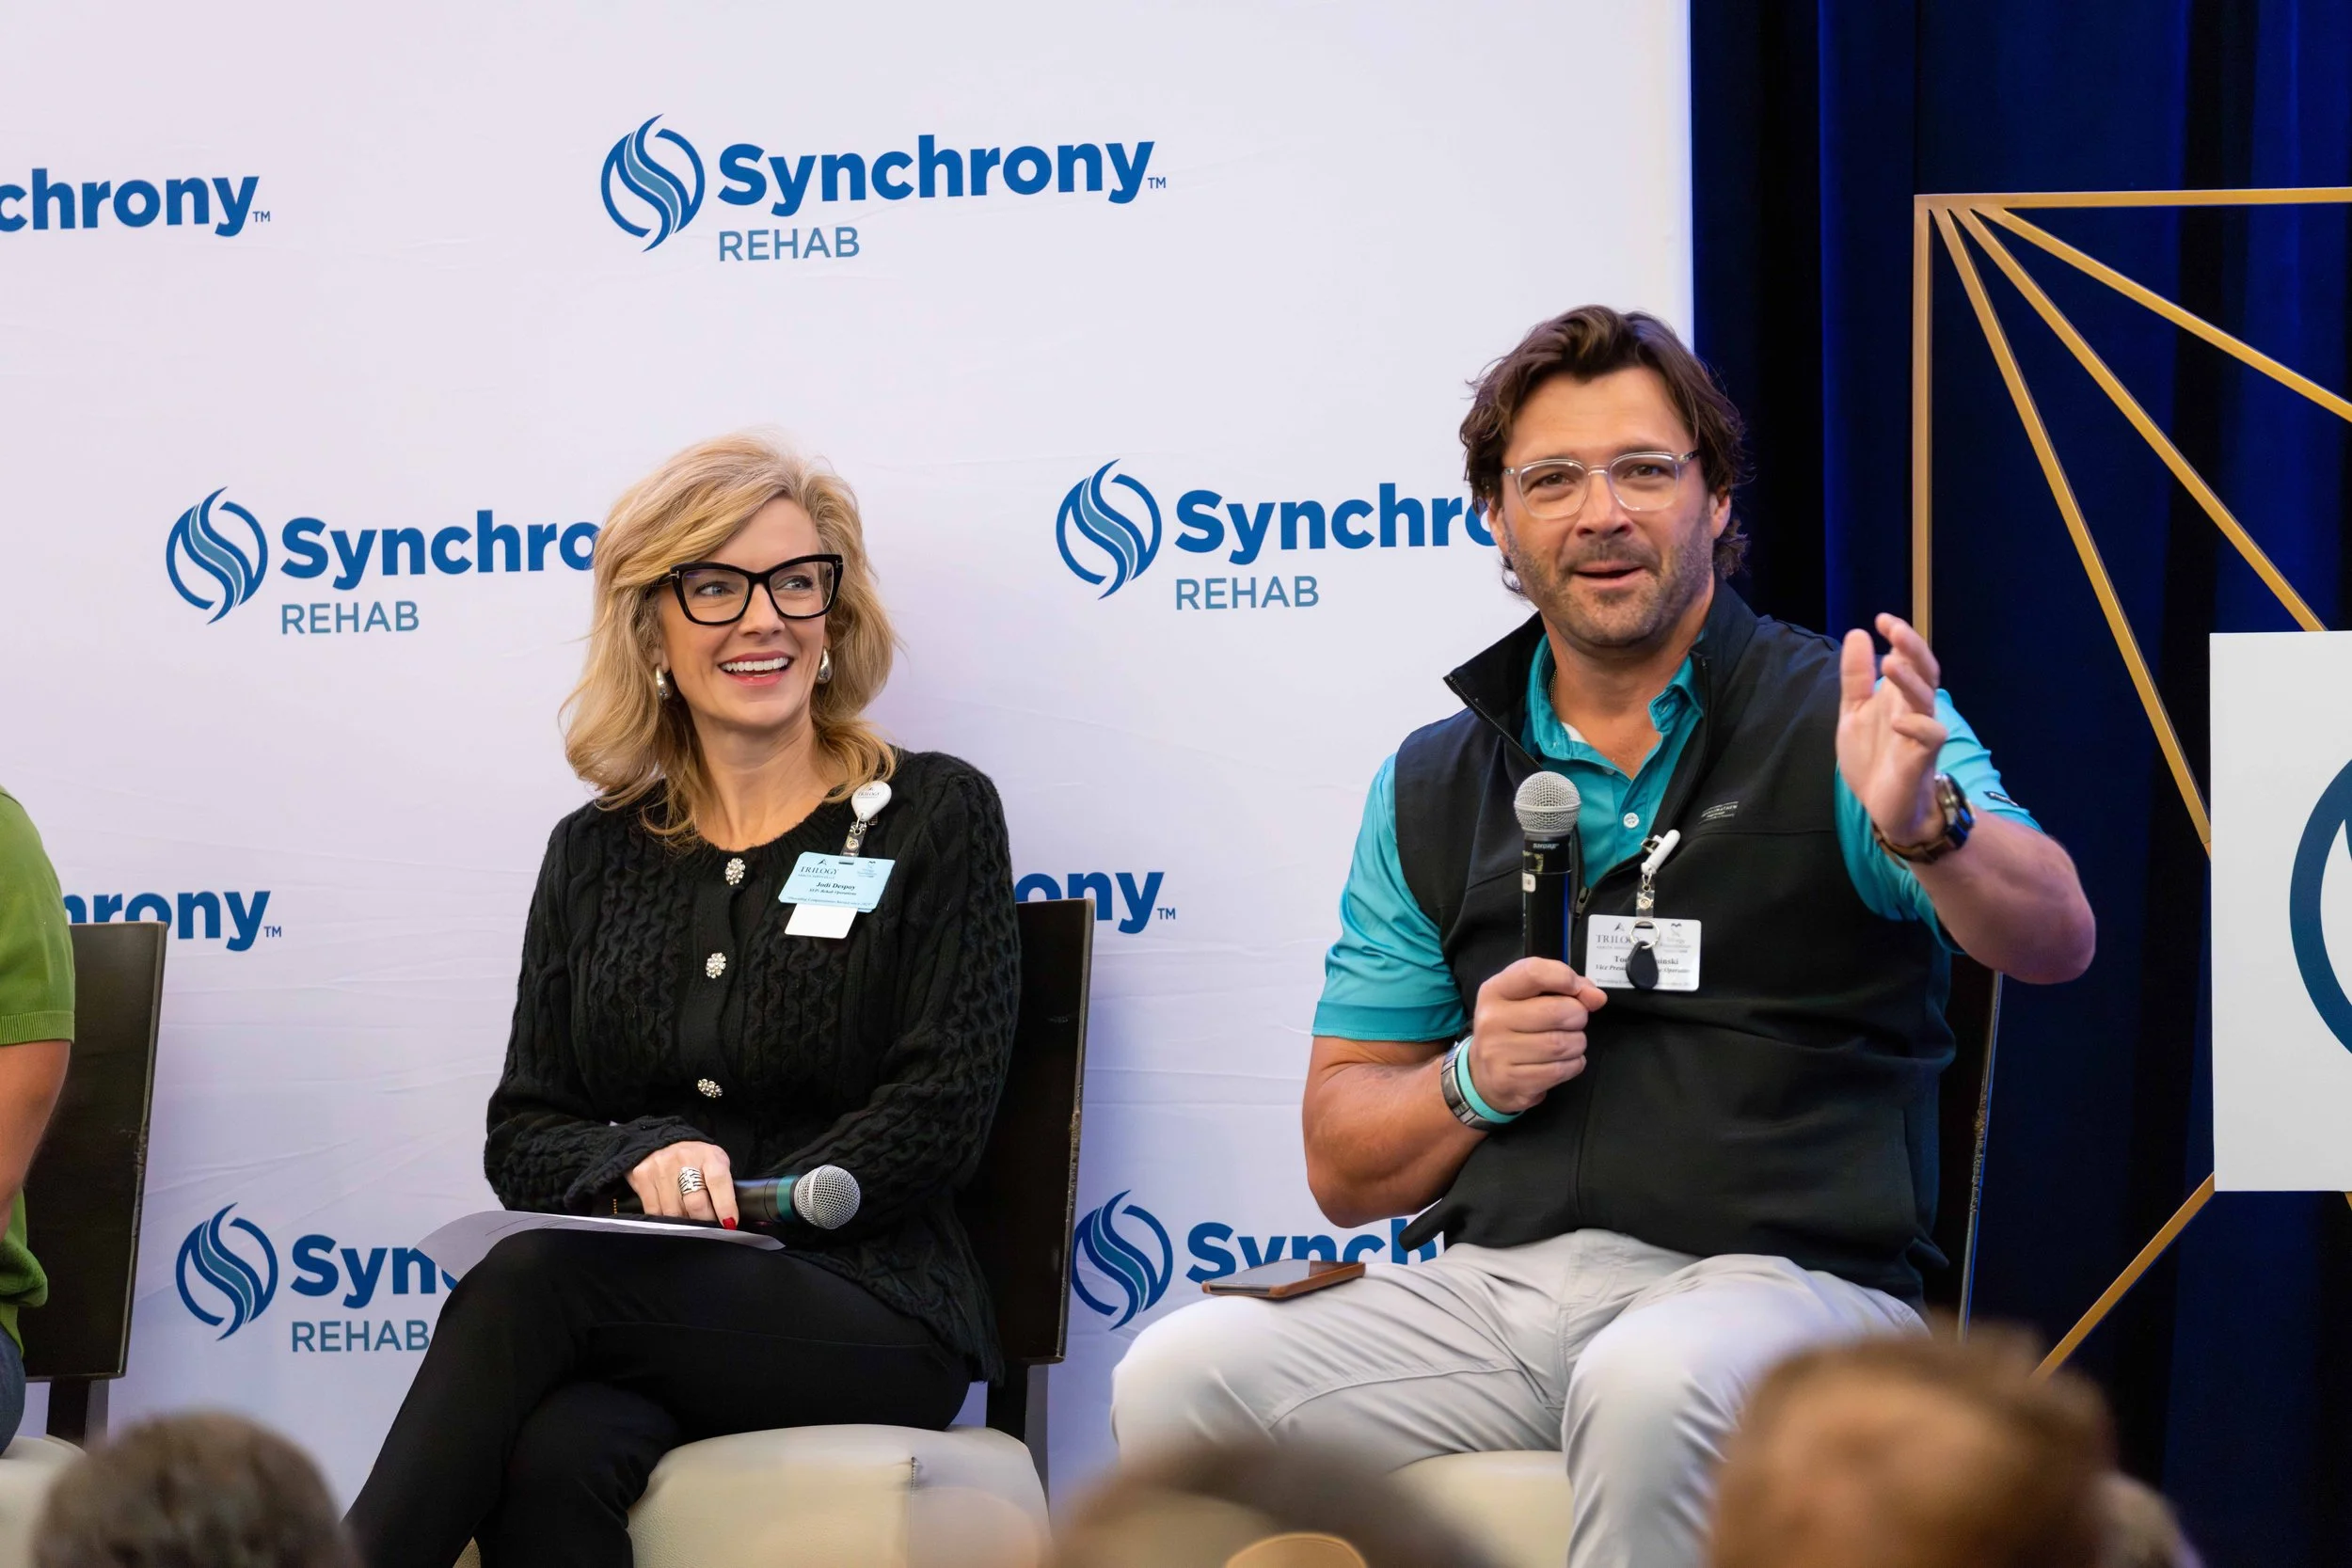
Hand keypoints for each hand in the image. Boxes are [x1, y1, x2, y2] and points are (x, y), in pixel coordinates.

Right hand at [627, 1140, 737, 1226]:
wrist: (662, 1142)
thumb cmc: (695, 1159)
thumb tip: (728, 1220)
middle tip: (707, 1226)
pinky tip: (669, 1213)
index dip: (725, 1206)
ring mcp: (661, 1167)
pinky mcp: (642, 1176)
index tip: (729, 1223)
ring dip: (683, 1222)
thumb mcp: (714, 1164)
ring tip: (687, 1217)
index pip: (719, 1181)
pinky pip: (654, 1212)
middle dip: (704, 1221)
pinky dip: (664, 1219)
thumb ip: (722, 1187)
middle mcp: (684, 1158)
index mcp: (709, 1155)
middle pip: (695, 1203)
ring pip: (674, 1212)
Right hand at [1464, 958, 1608, 1115]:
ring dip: (1577, 1043)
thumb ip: (1565, 989)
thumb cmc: (1513, 1030)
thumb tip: (1596, 997)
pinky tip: (1563, 1062)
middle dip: (1578, 1016)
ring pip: (1561, 1044)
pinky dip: (1573, 1065)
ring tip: (1569, 1043)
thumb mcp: (1529, 1000)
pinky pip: (1559, 1070)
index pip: (1534, 973)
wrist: (1483, 1075)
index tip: (1577, 989)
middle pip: (1556, 1011)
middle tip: (1574, 1022)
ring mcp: (1498, 1052)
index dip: (1565, 978)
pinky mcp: (1510, 1080)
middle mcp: (1492, 1019)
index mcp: (1495, 991)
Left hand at [1839, 613, 1949, 845]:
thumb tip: (1857, 634)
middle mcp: (1914, 709)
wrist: (1884, 807)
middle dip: (1913, 648)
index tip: (1881, 619)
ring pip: (1927, 698)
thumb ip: (1856, 678)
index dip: (1900, 638)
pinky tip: (1899, 722)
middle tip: (1894, 629)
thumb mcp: (1854, 712)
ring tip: (1890, 663)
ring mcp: (1920, 733)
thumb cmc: (1874, 758)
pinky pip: (1931, 736)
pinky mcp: (1922, 759)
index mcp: (1899, 696)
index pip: (1907, 658)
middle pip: (1925, 671)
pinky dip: (1917, 726)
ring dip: (1910, 680)